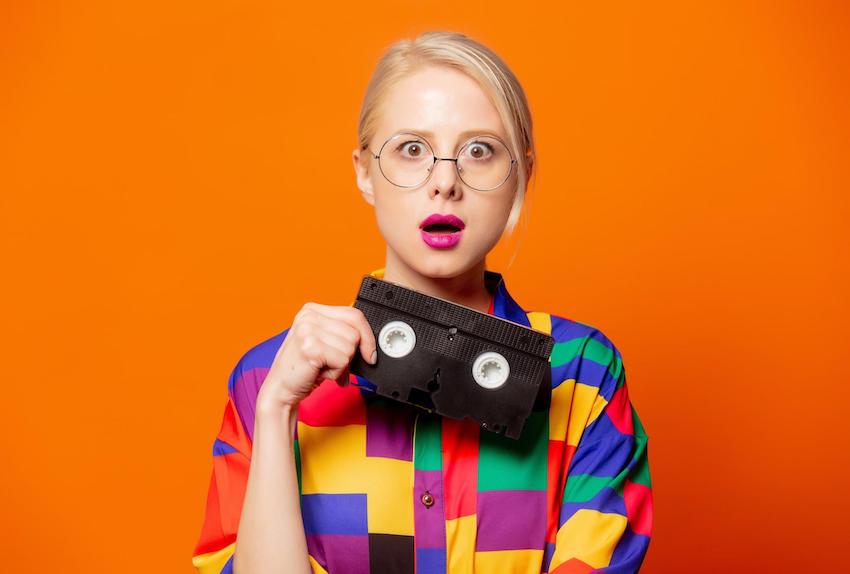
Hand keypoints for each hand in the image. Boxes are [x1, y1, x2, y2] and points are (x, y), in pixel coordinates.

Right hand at [256, 302, 376, 416]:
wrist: (280, 389)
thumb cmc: (303, 368)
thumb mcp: (324, 345)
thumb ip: (343, 336)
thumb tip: (370, 344)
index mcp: (312, 310)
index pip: (354, 314)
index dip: (367, 335)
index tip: (370, 353)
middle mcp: (309, 316)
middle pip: (355, 332)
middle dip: (350, 354)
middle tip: (331, 363)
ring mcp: (308, 330)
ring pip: (351, 347)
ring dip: (341, 365)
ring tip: (322, 367)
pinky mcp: (311, 347)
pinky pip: (343, 361)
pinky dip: (336, 373)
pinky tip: (319, 373)